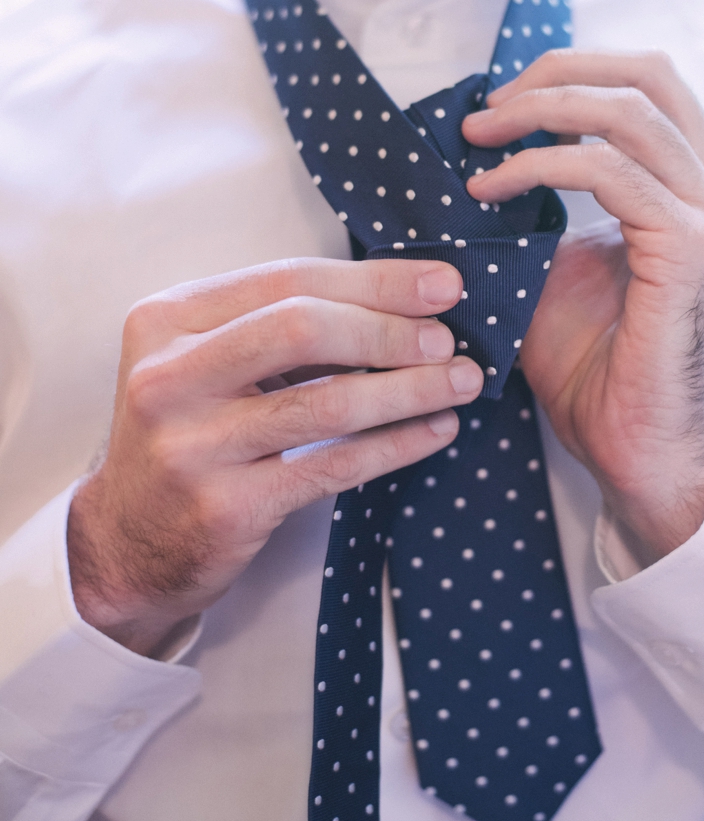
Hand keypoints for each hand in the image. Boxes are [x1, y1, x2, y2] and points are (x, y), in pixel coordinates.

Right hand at [68, 259, 481, 655]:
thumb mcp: (208, 362)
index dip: (374, 279)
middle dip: (391, 328)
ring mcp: (191, 444)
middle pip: (304, 328)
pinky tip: (436, 431)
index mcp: (166, 319)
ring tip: (461, 382)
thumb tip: (404, 296)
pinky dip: (395, 445)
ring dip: (409, 389)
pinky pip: (332, 467)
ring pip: (328, 402)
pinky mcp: (224, 506)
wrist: (125, 542)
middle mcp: (169, 375)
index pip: (287, 279)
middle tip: (449, 339)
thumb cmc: (189, 433)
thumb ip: (278, 324)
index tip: (442, 283)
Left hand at [462, 50, 703, 560]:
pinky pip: (607, 170)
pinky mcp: (689, 246)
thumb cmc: (593, 363)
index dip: (570, 71)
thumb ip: (540, 202)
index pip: (647, 81)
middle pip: (646, 73)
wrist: (629, 444)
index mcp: (695, 184)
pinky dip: (539, 165)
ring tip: (478, 137)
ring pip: (626, 110)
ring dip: (539, 112)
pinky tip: (491, 188)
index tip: (500, 102)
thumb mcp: (557, 260)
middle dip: (555, 73)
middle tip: (487, 109)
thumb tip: (477, 149)